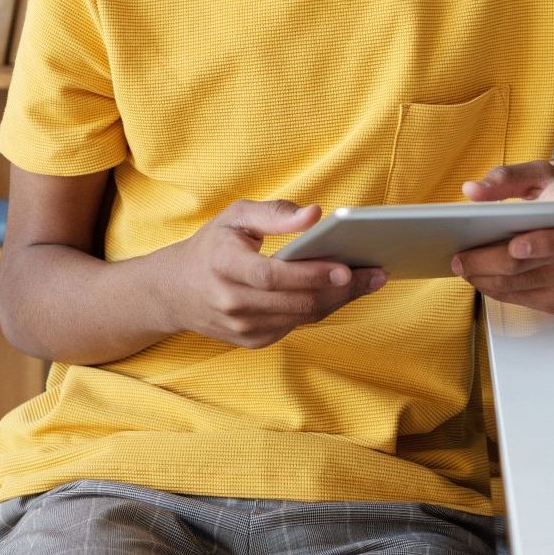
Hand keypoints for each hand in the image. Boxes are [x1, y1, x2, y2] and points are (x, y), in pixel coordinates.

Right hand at [168, 200, 386, 347]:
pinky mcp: (252, 341)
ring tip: (369, 280)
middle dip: (341, 290)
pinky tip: (341, 292)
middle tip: (377, 273)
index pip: (273, 276)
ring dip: (338, 300)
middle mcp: (231, 302)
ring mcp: (241, 327)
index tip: (347, 267)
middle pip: (296, 302)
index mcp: (224, 266)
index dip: (311, 274)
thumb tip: (316, 214)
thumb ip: (275, 213)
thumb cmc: (213, 244)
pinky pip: (295, 325)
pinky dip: (320, 308)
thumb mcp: (236, 216)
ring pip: (301, 317)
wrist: (176, 290)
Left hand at [452, 162, 553, 313]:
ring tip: (461, 265)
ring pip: (514, 287)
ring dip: (481, 278)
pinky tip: (479, 276)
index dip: (539, 244)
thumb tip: (472, 191)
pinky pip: (517, 300)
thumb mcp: (546, 179)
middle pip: (522, 268)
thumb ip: (509, 177)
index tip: (515, 245)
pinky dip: (492, 288)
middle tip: (458, 257)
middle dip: (485, 263)